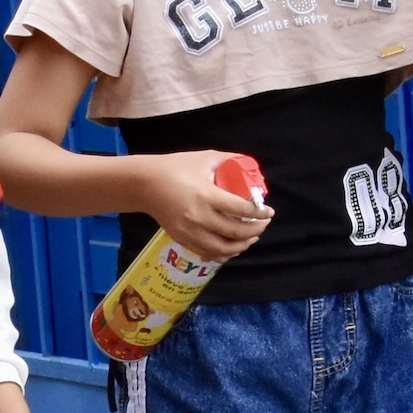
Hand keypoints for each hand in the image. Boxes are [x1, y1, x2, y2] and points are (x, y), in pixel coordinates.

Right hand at [133, 151, 272, 259]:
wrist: (145, 185)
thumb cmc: (175, 168)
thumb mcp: (204, 158)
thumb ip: (229, 161)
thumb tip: (250, 168)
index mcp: (206, 196)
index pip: (241, 209)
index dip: (260, 213)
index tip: (268, 212)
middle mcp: (199, 217)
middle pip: (236, 232)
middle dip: (256, 230)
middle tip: (263, 224)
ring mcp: (190, 232)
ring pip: (223, 249)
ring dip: (242, 246)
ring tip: (251, 238)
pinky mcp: (183, 239)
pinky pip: (208, 253)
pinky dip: (224, 254)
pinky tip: (233, 247)